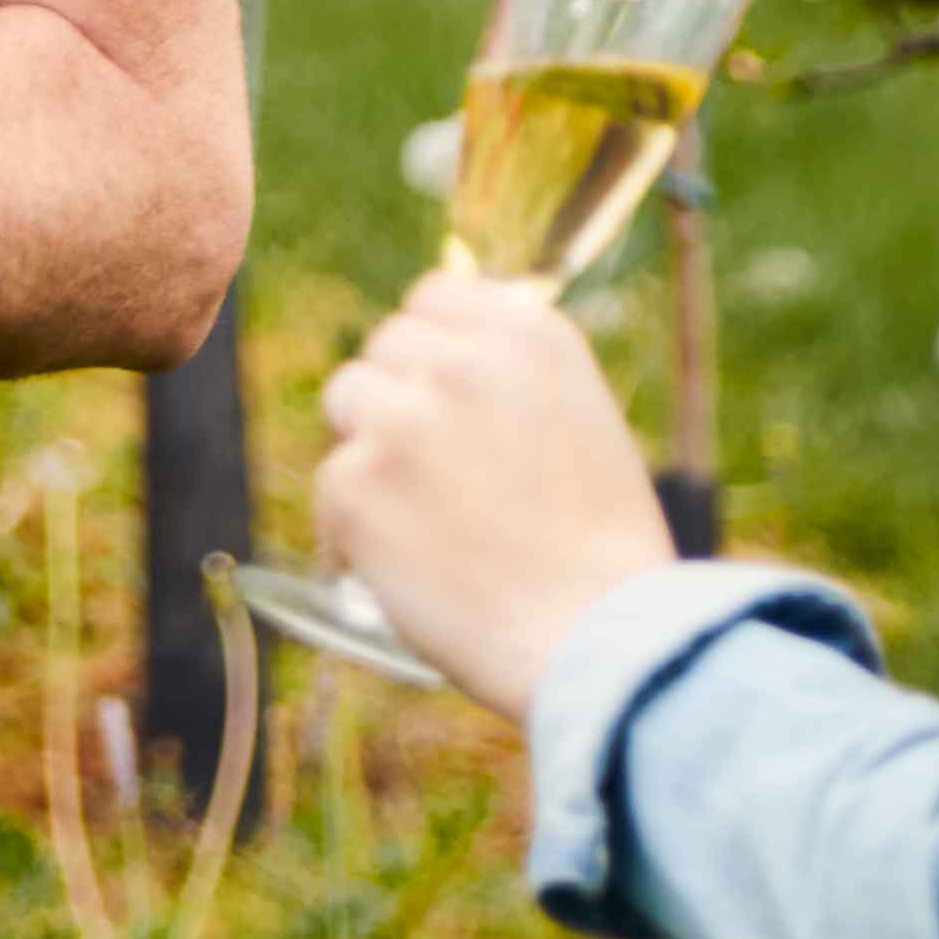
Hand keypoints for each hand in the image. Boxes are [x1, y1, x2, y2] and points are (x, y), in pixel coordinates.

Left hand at [308, 265, 677, 722]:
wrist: (599, 642)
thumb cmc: (603, 553)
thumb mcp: (582, 422)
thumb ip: (512, 378)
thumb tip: (444, 353)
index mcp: (528, 333)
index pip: (434, 295)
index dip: (433, 349)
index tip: (443, 394)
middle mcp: (461, 361)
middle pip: (385, 346)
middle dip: (401, 397)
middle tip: (439, 474)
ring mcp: (401, 419)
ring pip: (348, 401)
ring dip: (372, 447)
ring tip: (426, 517)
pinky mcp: (355, 484)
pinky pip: (335, 484)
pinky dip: (357, 526)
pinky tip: (411, 566)